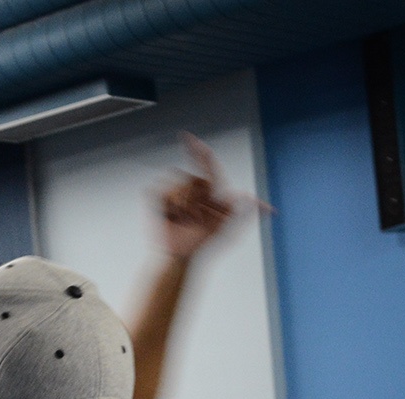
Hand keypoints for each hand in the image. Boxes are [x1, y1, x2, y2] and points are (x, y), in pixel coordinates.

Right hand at [156, 134, 264, 258]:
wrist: (181, 255)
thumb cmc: (202, 242)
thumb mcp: (225, 228)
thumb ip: (238, 212)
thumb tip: (246, 196)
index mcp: (208, 189)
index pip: (205, 164)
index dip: (195, 149)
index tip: (186, 137)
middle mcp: (191, 186)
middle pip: (191, 178)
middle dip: (194, 201)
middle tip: (196, 218)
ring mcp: (173, 191)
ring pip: (176, 185)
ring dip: (182, 206)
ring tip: (183, 219)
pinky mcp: (157, 198)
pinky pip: (161, 192)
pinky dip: (167, 206)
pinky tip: (170, 217)